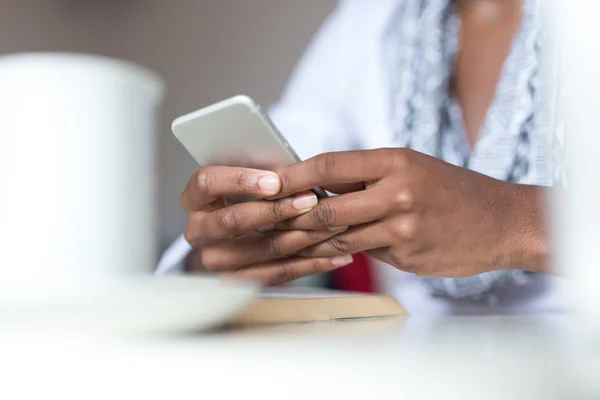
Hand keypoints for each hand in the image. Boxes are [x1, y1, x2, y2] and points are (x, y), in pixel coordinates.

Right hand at [181, 166, 353, 284]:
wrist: (226, 240)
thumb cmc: (243, 197)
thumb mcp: (246, 178)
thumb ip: (263, 172)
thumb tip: (296, 168)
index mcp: (195, 197)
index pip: (207, 183)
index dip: (240, 180)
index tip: (275, 181)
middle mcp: (198, 230)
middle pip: (234, 220)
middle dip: (277, 210)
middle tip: (312, 200)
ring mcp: (215, 259)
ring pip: (261, 249)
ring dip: (303, 237)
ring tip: (334, 225)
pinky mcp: (237, 282)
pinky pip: (277, 274)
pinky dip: (310, 264)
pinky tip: (335, 255)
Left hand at [274, 148, 546, 276]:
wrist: (503, 221)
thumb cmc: (452, 191)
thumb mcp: (411, 168)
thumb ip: (366, 177)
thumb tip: (316, 185)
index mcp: (395, 161)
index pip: (329, 166)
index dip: (292, 176)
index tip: (266, 183)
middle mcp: (399, 192)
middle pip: (327, 208)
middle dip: (291, 217)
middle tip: (264, 221)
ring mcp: (404, 228)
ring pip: (340, 237)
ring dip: (308, 241)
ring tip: (280, 241)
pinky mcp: (409, 256)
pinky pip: (364, 254)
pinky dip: (339, 253)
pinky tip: (320, 254)